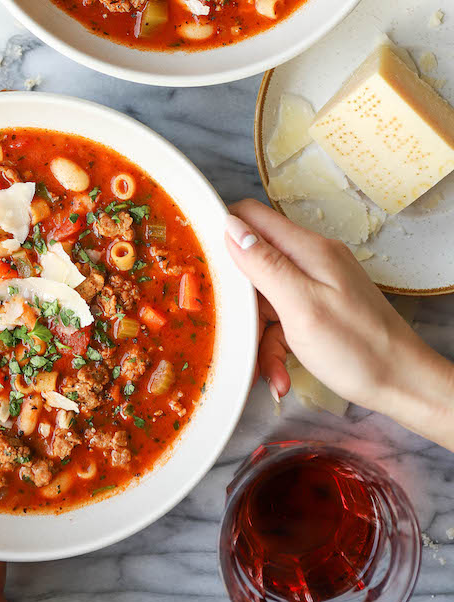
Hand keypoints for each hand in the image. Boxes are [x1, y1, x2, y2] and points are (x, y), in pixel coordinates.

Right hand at [225, 199, 453, 449]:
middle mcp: (311, 259)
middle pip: (252, 262)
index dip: (219, 232)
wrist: (404, 384)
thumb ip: (264, 264)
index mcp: (307, 249)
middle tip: (231, 329)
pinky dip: (276, 346)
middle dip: (239, 300)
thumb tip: (230, 226)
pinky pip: (282, 318)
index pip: (250, 216)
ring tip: (268, 371)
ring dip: (259, 334)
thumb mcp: (301, 307)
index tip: (197, 261)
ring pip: (264, 297)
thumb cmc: (359, 349)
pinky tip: (280, 375)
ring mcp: (315, 283)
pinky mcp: (318, 306)